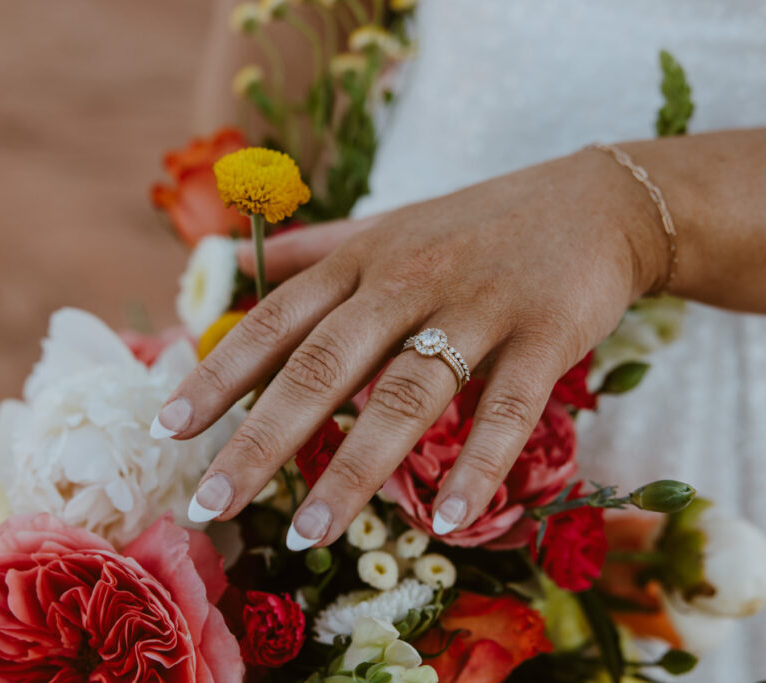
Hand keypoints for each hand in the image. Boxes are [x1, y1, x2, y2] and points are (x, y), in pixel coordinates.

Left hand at [152, 149, 667, 548]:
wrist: (596, 202)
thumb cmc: (475, 226)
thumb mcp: (386, 226)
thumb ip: (312, 248)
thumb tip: (233, 262)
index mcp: (361, 262)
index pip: (276, 321)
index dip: (219, 374)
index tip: (169, 427)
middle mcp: (406, 283)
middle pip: (323, 367)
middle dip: (263, 438)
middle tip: (214, 502)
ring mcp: (476, 308)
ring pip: (406, 394)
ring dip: (355, 469)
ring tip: (308, 532)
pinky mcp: (542, 336)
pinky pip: (506, 409)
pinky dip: (478, 465)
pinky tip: (447, 518)